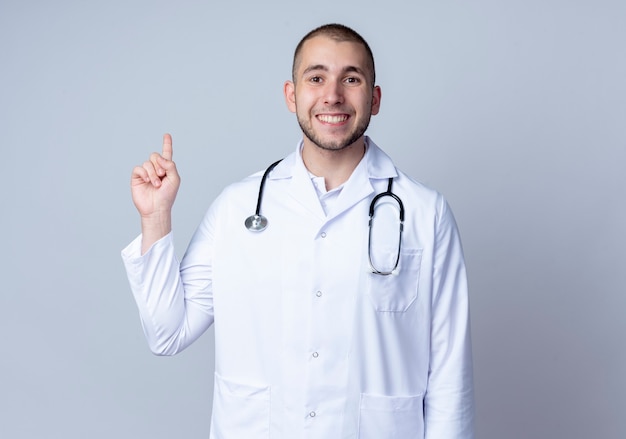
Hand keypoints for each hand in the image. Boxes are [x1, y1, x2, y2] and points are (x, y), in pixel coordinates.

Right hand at [130, 134, 179, 249]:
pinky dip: (144, 173)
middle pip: (154, 155)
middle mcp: (155, 169)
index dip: (166, 144)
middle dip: (159, 164)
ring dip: (153, 173)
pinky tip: (147, 181)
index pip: (166, 154)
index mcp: (166, 169)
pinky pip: (138, 168)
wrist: (157, 208)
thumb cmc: (167, 196)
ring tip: (156, 184)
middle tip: (162, 175)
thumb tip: (160, 157)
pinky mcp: (137, 177)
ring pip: (147, 163)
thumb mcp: (175, 179)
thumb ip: (170, 165)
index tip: (167, 135)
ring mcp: (145, 173)